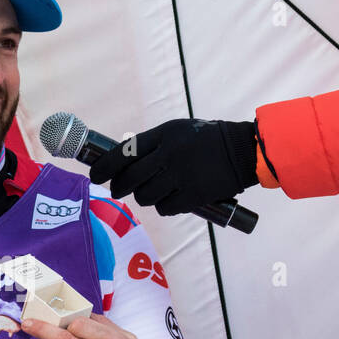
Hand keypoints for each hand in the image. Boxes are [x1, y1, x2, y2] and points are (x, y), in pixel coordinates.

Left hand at [89, 118, 260, 215]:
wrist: (243, 151)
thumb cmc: (206, 139)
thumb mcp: (177, 130)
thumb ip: (152, 144)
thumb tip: (122, 161)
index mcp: (164, 136)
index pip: (124, 153)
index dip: (104, 167)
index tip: (95, 176)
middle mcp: (169, 156)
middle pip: (129, 179)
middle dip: (118, 187)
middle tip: (117, 190)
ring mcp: (181, 177)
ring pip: (145, 196)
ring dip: (142, 197)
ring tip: (149, 192)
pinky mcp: (193, 196)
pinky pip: (164, 208)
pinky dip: (162, 206)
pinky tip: (168, 200)